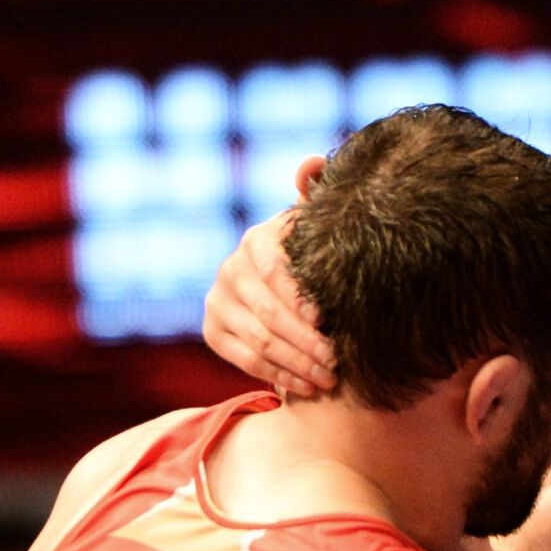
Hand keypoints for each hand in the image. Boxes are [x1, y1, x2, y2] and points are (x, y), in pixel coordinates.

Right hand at [202, 209, 335, 396]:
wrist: (286, 289)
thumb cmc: (316, 259)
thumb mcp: (319, 228)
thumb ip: (319, 194)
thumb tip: (309, 163)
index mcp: (258, 240)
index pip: (275, 271)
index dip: (300, 298)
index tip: (327, 321)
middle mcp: (231, 268)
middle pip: (269, 313)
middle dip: (306, 341)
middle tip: (337, 362)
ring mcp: (217, 300)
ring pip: (259, 340)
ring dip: (297, 364)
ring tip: (329, 379)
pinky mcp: (212, 330)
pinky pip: (244, 359)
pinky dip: (277, 376)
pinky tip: (306, 387)